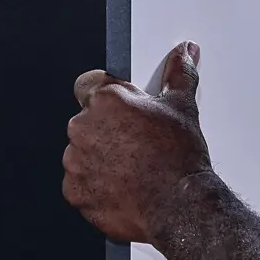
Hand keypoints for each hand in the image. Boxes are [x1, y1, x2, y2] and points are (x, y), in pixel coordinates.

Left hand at [63, 41, 212, 244]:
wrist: (178, 205)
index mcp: (105, 100)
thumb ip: (179, 73)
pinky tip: (122, 187)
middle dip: (106, 129)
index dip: (104, 94)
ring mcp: (75, 161)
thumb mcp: (182, 106)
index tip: (116, 107)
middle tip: (134, 142)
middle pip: (86, 121)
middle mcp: (84, 127)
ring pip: (81, 153)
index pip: (88, 83)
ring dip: (98, 158)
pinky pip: (79, 183)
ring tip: (131, 167)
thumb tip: (185, 54)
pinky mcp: (74, 191)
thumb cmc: (178, 158)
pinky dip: (95, 186)